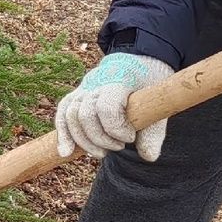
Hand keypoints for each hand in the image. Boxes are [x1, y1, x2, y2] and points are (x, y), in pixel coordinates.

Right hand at [55, 51, 175, 162]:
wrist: (135, 64)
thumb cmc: (148, 84)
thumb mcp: (160, 103)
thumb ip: (154, 132)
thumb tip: (148, 157)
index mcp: (119, 79)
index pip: (106, 108)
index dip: (116, 129)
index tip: (131, 137)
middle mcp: (96, 82)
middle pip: (84, 115)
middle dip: (100, 138)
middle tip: (119, 146)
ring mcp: (83, 88)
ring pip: (70, 116)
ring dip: (83, 141)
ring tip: (102, 153)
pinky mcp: (76, 96)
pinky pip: (62, 114)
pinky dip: (63, 134)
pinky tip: (65, 152)